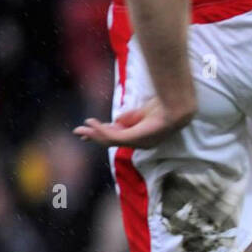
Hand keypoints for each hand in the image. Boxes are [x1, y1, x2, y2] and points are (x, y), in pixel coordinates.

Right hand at [74, 96, 193, 148]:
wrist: (174, 108)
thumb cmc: (161, 108)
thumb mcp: (139, 114)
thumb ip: (127, 119)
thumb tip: (116, 122)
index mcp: (139, 136)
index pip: (117, 137)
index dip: (101, 132)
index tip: (89, 126)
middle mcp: (137, 143)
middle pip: (109, 141)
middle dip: (93, 136)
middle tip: (78, 132)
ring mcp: (136, 143)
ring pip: (108, 140)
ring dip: (93, 134)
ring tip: (80, 129)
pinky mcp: (134, 139)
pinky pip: (112, 136)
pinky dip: (100, 130)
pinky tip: (91, 124)